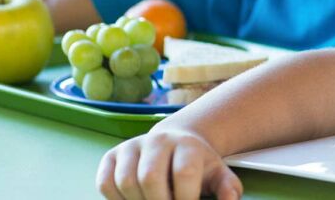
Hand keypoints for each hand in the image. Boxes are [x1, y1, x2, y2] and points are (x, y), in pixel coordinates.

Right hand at [97, 129, 242, 199]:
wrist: (176, 144)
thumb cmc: (198, 166)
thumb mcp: (219, 175)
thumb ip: (228, 189)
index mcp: (187, 145)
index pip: (184, 172)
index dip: (185, 199)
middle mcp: (158, 140)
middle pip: (150, 177)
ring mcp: (132, 146)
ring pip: (126, 182)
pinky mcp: (112, 155)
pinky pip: (105, 183)